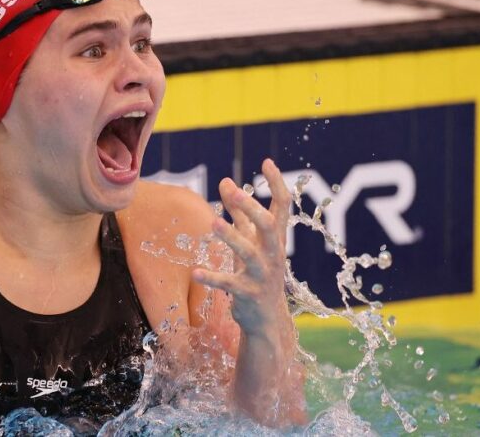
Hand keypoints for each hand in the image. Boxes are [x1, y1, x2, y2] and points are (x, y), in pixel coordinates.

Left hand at [192, 159, 290, 335]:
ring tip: (212, 223)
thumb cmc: (257, 271)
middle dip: (252, 208)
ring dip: (232, 237)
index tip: (267, 162)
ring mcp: (262, 275)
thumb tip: (225, 181)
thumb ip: (238, 212)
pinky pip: (229, 284)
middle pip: (269, 226)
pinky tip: (195, 272)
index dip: (277, 184)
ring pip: (250, 253)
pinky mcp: (248, 294)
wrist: (266, 318)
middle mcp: (273, 254)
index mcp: (275, 238)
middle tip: (234, 190)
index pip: (283, 206)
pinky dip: (212, 278)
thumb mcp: (250, 240)